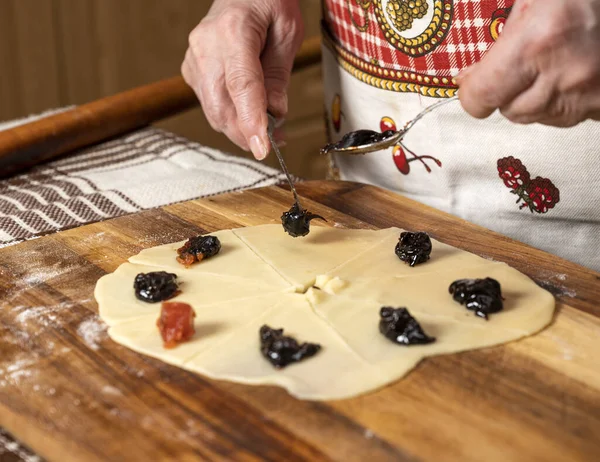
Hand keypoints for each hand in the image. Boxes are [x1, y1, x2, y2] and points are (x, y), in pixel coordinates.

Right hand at [182, 0, 303, 158]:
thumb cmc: (268, 2)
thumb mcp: (288, 33)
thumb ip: (279, 75)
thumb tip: (275, 114)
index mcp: (233, 30)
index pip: (241, 85)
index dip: (251, 121)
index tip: (263, 148)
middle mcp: (206, 45)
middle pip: (222, 106)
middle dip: (248, 133)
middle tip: (276, 141)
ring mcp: (194, 58)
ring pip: (214, 111)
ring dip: (241, 128)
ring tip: (268, 128)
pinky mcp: (192, 70)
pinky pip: (211, 105)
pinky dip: (231, 116)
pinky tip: (250, 113)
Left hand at [457, 0, 599, 126]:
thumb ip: (496, 33)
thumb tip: (467, 74)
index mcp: (537, 41)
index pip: (483, 96)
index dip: (473, 92)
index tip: (473, 81)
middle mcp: (565, 74)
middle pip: (510, 111)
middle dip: (505, 92)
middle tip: (516, 66)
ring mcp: (592, 93)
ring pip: (539, 117)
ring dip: (533, 98)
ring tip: (547, 65)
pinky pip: (570, 118)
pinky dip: (562, 102)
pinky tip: (570, 74)